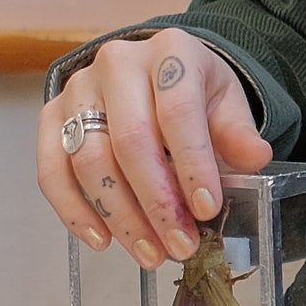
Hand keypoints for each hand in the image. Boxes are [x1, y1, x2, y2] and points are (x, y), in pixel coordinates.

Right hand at [38, 29, 270, 267]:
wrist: (154, 71)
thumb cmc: (193, 92)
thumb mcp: (226, 103)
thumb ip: (237, 132)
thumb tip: (254, 158)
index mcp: (170, 52)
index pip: (178, 111)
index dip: (193, 164)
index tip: (207, 209)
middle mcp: (117, 64)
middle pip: (130, 141)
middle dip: (157, 202)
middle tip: (179, 245)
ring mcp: (78, 89)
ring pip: (89, 161)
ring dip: (120, 216)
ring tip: (150, 253)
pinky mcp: (51, 116)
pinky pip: (53, 170)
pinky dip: (74, 211)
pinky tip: (102, 241)